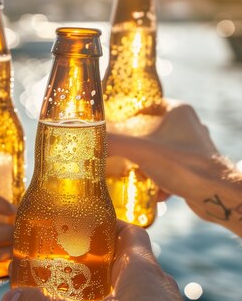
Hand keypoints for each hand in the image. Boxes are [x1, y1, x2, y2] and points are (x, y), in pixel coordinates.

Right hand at [107, 100, 241, 234]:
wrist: (216, 195)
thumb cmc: (184, 166)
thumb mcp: (141, 150)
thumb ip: (113, 142)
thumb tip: (86, 139)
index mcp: (178, 111)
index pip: (146, 105)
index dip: (128, 115)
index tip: (114, 127)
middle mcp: (189, 126)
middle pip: (151, 131)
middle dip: (135, 146)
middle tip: (119, 155)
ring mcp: (194, 147)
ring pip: (160, 152)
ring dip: (146, 165)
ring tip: (134, 175)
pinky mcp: (196, 168)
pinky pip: (170, 170)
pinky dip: (160, 180)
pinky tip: (154, 192)